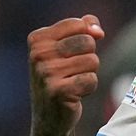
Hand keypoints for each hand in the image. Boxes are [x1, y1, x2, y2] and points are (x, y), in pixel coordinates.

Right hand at [28, 15, 104, 135]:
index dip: (86, 36)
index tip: (73, 51)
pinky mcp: (58, 91)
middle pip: (88, 41)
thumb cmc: (61, 73)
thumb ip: (84, 27)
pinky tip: (74, 93)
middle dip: (88, 55)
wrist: (49, 112)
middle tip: (72, 69)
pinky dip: (89, 87)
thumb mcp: (67, 44)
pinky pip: (91, 80)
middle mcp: (38, 54)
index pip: (79, 24)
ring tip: (72, 80)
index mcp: (38, 39)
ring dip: (89, 72)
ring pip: (92, 60)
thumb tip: (97, 31)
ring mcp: (46, 73)